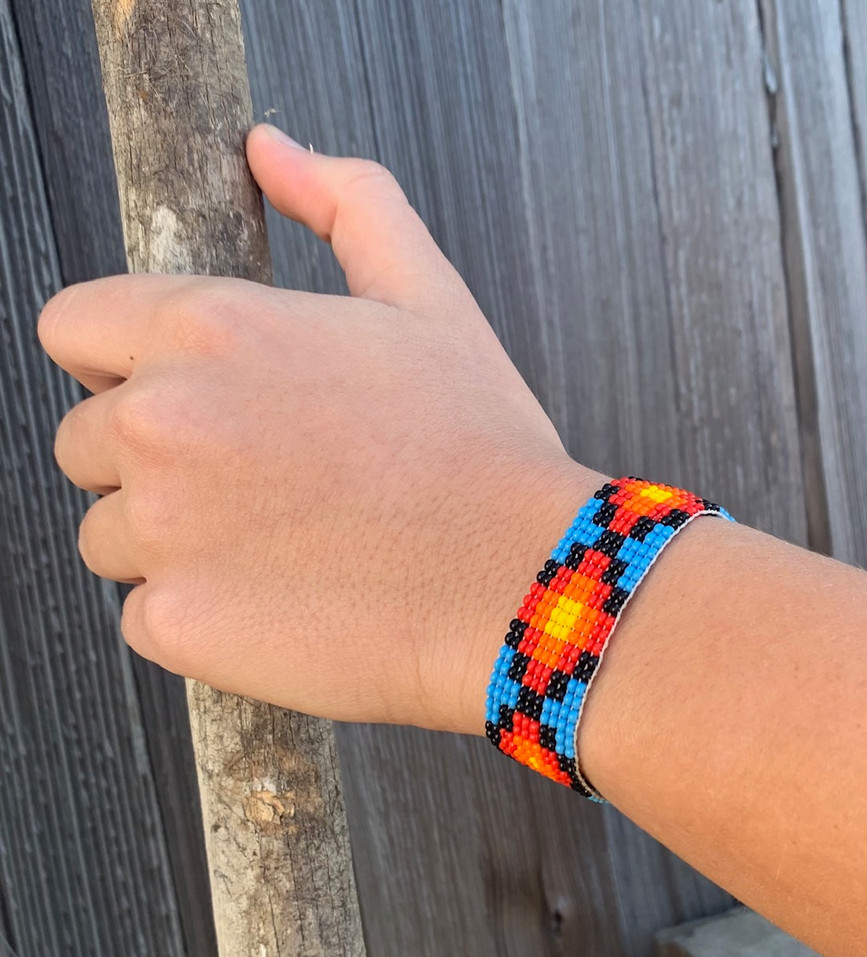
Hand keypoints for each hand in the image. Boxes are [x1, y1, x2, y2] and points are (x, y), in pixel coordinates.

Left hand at [38, 123, 604, 734]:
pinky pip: (145, 615)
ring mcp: (161, 531)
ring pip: (110, 535)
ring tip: (280, 545)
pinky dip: (201, 614)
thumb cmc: (478, 445)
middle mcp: (163, 422)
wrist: (519, 578)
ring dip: (172, 542)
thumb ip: (345, 202)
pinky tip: (283, 599)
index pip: (74, 329)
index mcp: (209, 328)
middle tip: (260, 482)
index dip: (122, 363)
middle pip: (87, 441)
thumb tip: (272, 150)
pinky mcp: (177, 623)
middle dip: (154, 460)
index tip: (181, 396)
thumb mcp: (427, 298)